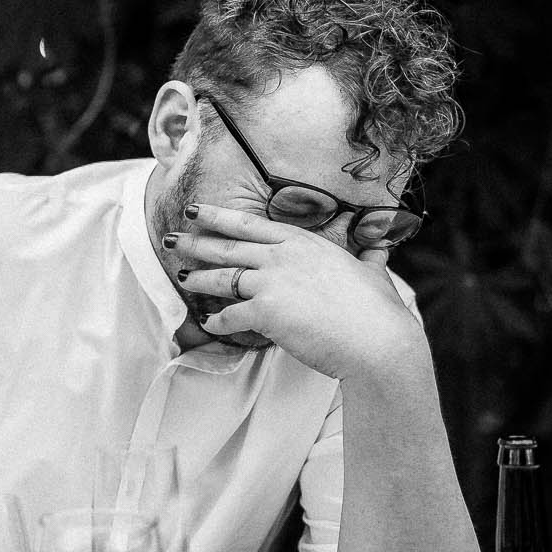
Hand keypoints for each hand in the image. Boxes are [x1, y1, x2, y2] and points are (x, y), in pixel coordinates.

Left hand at [166, 201, 425, 380]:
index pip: (251, 224)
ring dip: (200, 279)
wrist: (378, 341)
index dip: (219, 216)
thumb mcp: (373, 273)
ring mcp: (271, 282)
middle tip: (171, 239)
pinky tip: (208, 324)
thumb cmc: (378, 311)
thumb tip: (379, 249)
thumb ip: (369, 258)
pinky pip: (230, 316)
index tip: (196, 211)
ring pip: (223, 278)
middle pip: (228, 246)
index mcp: (303, 243)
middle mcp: (282, 257)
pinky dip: (217, 321)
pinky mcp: (265, 312)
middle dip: (195, 242)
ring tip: (183, 279)